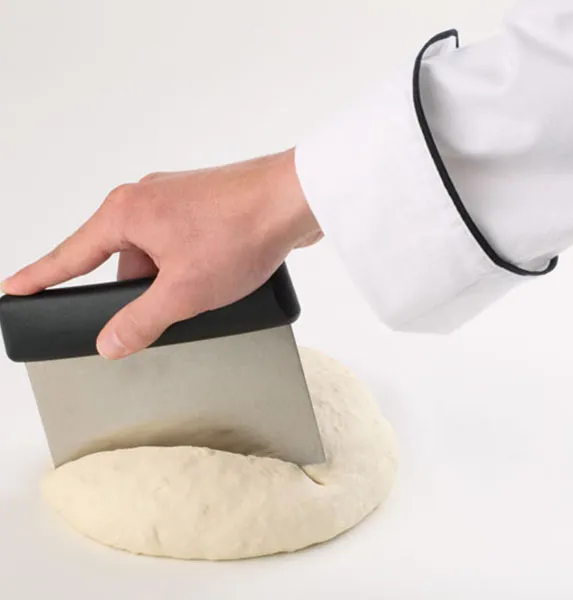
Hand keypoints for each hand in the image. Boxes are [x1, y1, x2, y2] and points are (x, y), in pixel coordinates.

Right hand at [1, 148, 321, 358]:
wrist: (294, 199)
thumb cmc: (240, 231)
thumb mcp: (184, 291)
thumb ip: (142, 321)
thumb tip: (110, 343)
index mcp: (126, 212)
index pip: (71, 254)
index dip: (40, 276)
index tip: (15, 290)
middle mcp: (147, 199)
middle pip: (124, 262)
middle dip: (146, 292)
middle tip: (174, 308)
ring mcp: (178, 201)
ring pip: (159, 257)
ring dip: (177, 281)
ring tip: (210, 288)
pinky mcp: (205, 208)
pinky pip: (185, 246)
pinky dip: (195, 267)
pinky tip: (221, 276)